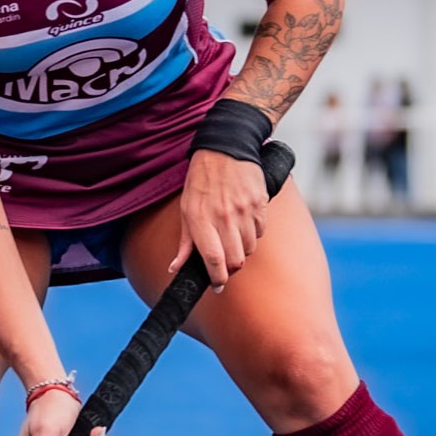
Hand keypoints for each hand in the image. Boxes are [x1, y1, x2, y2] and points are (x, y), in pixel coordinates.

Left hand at [168, 150, 269, 289]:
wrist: (225, 149)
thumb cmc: (201, 181)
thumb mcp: (186, 209)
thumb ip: (184, 242)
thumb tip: (175, 268)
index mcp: (201, 219)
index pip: (213, 259)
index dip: (217, 278)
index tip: (217, 286)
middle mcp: (223, 217)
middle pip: (236, 260)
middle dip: (231, 268)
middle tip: (225, 264)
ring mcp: (244, 211)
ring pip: (250, 248)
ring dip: (242, 250)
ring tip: (232, 236)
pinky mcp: (260, 204)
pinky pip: (260, 232)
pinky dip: (253, 233)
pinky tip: (243, 221)